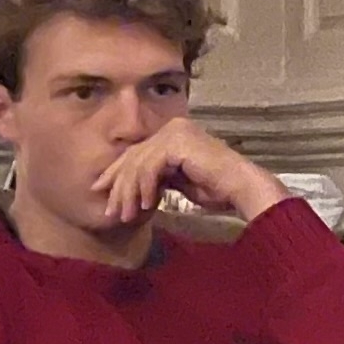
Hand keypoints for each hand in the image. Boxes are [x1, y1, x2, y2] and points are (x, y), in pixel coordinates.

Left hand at [92, 118, 289, 222]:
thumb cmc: (216, 188)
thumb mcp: (178, 182)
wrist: (241, 187)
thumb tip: (133, 187)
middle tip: (110, 210)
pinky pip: (151, 166)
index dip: (116, 174)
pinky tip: (146, 205)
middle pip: (133, 157)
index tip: (101, 192)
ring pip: (138, 163)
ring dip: (129, 193)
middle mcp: (171, 128)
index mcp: (172, 134)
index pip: (136, 153)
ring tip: (127, 215)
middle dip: (118, 187)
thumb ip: (157, 178)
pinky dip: (145, 187)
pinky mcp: (178, 142)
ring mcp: (175, 132)